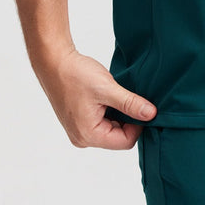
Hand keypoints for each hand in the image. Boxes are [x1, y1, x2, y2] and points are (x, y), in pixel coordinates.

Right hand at [34, 48, 156, 148]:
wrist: (53, 62)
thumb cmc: (75, 75)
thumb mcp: (108, 89)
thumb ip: (130, 104)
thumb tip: (151, 115)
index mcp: (89, 135)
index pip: (125, 141)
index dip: (138, 125)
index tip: (141, 105)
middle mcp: (83, 138)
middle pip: (118, 137)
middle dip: (128, 119)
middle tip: (129, 97)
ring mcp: (80, 130)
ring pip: (111, 128)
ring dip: (119, 113)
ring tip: (115, 94)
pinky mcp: (79, 121)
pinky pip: (102, 122)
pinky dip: (110, 110)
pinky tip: (108, 95)